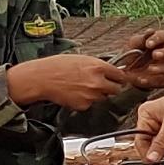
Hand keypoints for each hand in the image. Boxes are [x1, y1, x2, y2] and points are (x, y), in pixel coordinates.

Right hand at [8, 52, 133, 111]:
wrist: (42, 78)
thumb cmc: (58, 66)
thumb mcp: (81, 59)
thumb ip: (97, 65)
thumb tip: (108, 70)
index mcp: (98, 67)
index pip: (120, 75)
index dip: (119, 77)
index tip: (119, 79)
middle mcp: (98, 83)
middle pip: (116, 90)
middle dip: (111, 87)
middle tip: (103, 85)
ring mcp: (92, 96)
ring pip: (103, 98)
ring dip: (97, 94)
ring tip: (83, 87)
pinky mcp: (84, 105)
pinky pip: (90, 104)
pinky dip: (86, 101)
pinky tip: (75, 93)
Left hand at [110, 27, 163, 88]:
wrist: (132, 72)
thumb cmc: (135, 53)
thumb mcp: (134, 45)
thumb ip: (141, 39)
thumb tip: (150, 31)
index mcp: (163, 40)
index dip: (157, 38)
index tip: (148, 44)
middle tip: (154, 55)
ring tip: (149, 69)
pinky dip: (154, 80)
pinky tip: (142, 80)